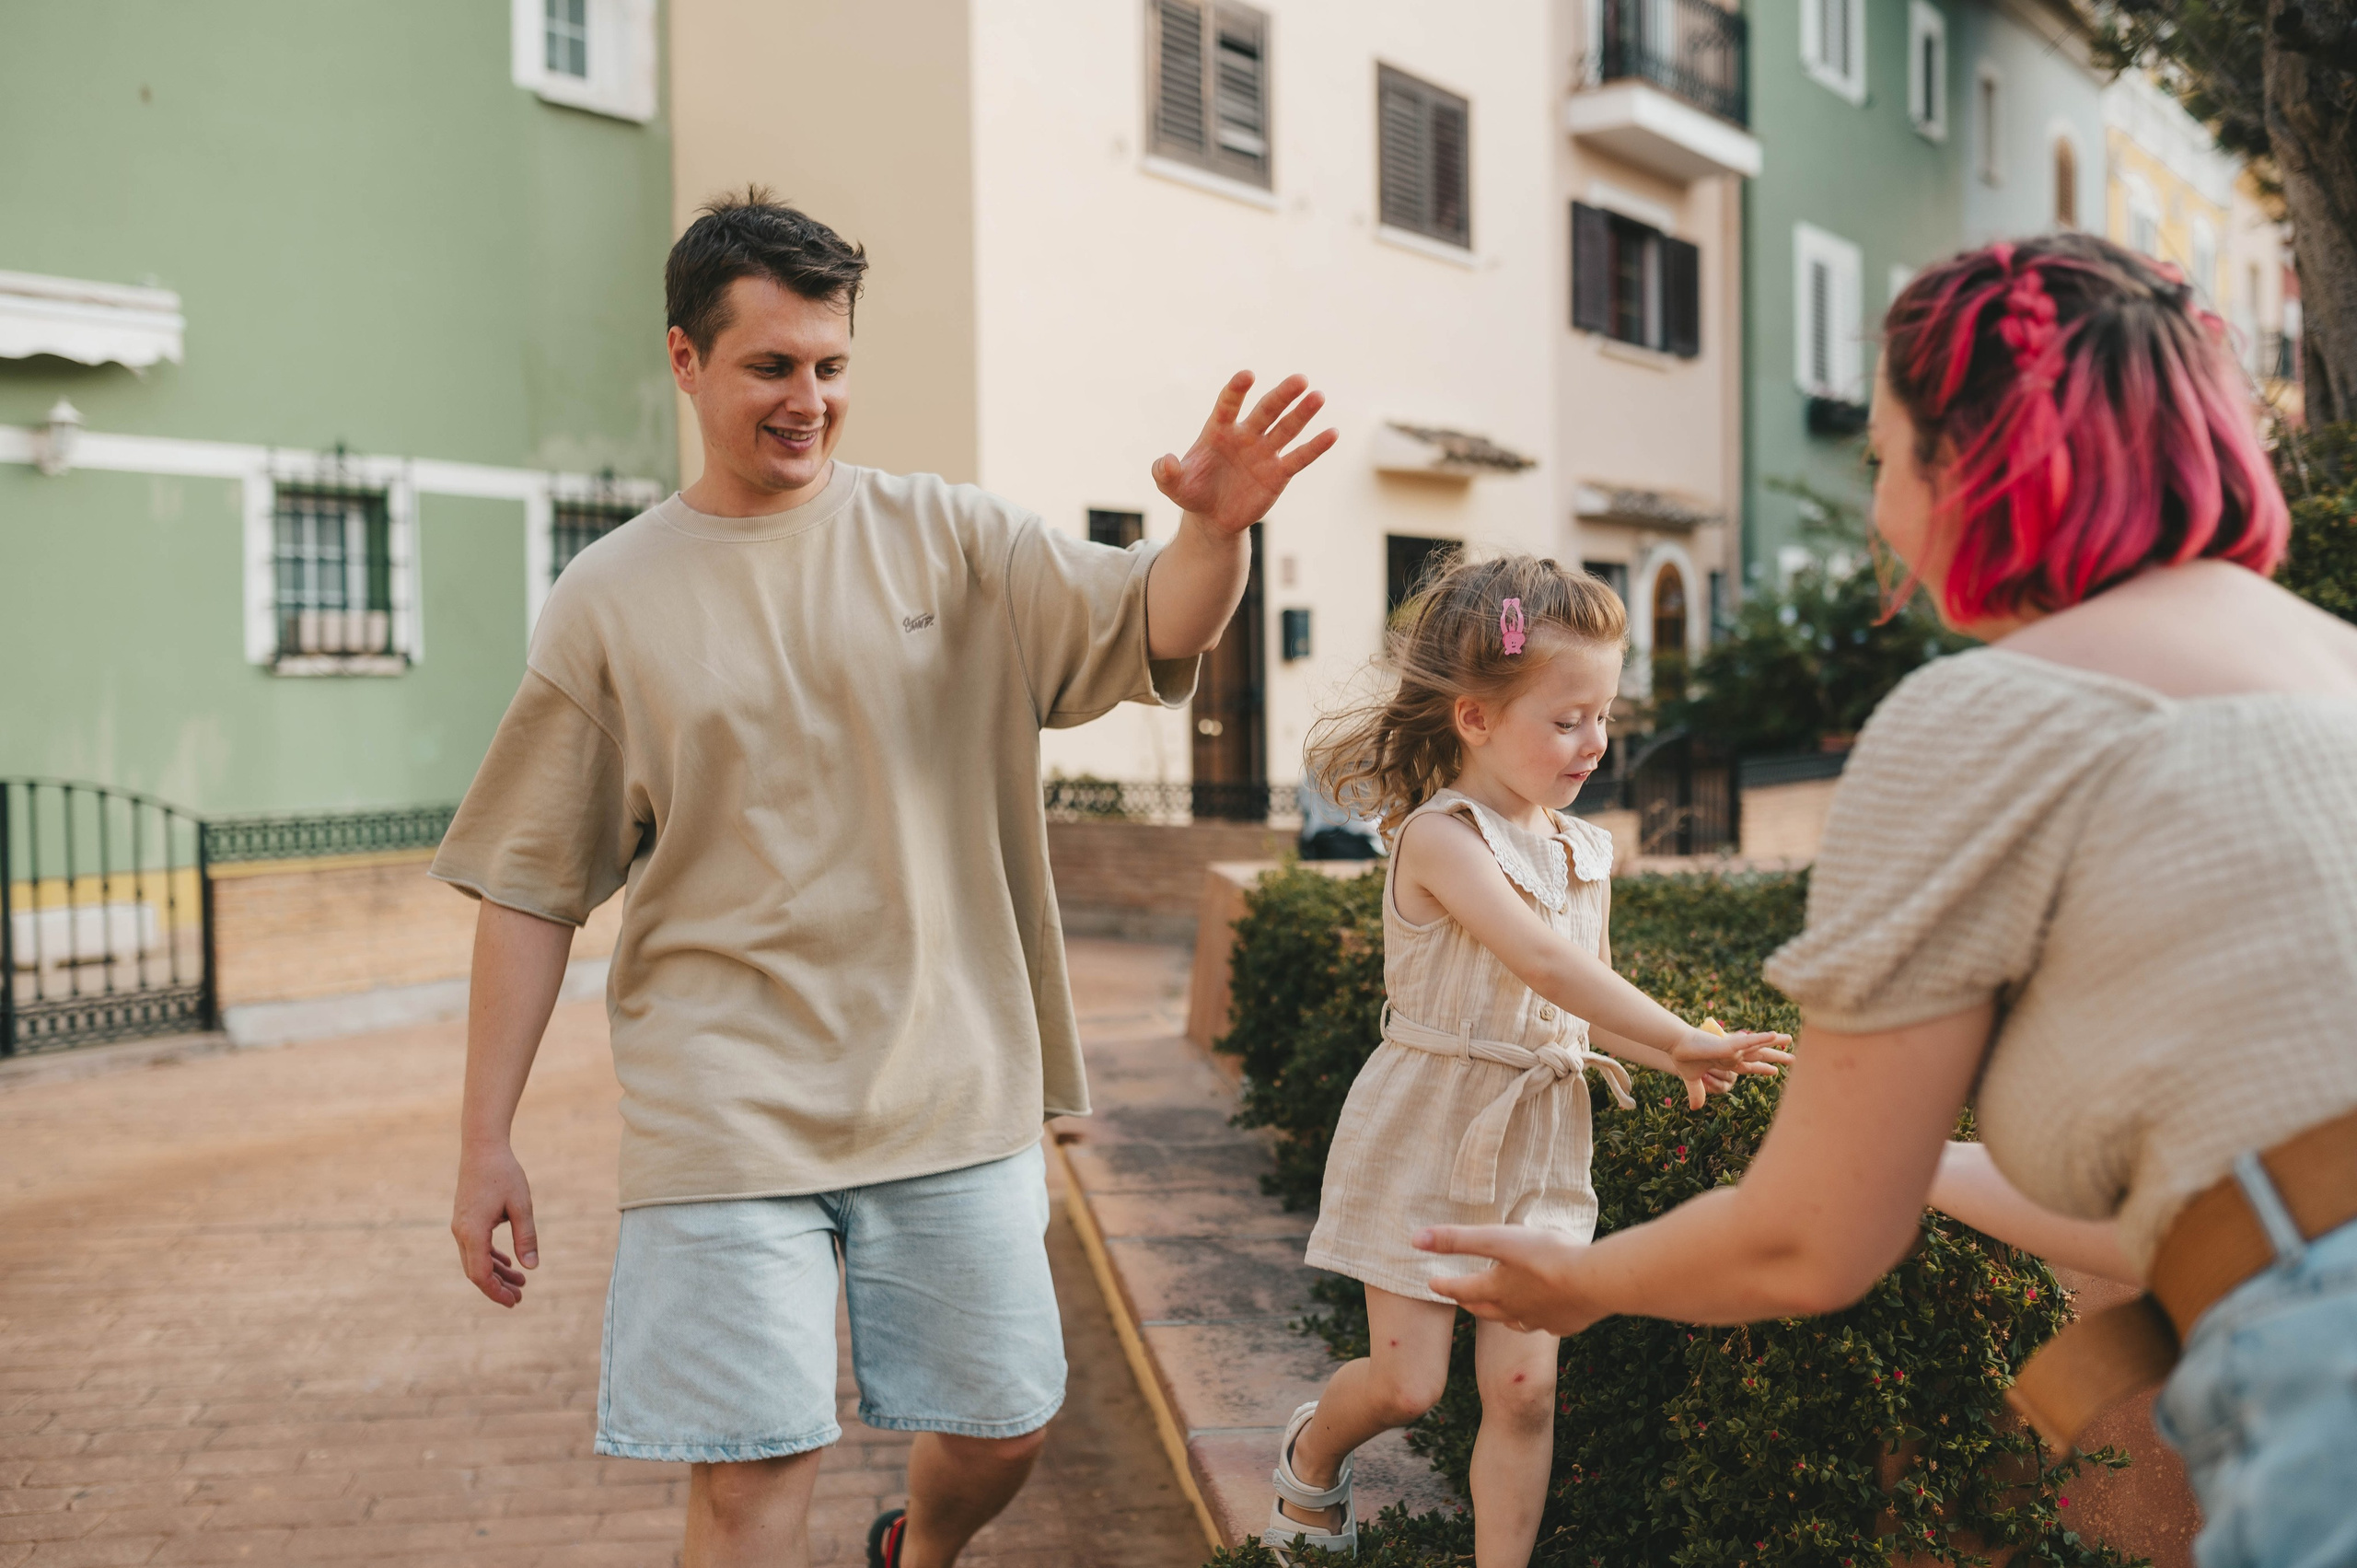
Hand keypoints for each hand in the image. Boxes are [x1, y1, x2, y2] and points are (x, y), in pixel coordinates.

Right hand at [453, 1140, 537, 1307]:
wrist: (483, 1148)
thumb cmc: (504, 1174)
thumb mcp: (521, 1206)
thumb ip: (526, 1237)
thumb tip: (532, 1267)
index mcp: (473, 1232)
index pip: (480, 1274)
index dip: (496, 1291)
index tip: (513, 1301)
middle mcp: (461, 1232)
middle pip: (476, 1271)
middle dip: (497, 1287)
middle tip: (519, 1298)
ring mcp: (461, 1226)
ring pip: (476, 1260)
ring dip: (496, 1273)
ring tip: (520, 1282)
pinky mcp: (465, 1219)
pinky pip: (476, 1247)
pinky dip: (491, 1258)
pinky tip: (508, 1263)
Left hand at [1151, 371, 1336, 536]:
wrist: (1212, 518)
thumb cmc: (1192, 493)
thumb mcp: (1172, 486)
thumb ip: (1165, 472)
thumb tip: (1165, 461)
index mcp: (1218, 430)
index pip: (1228, 404)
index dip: (1237, 391)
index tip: (1246, 376)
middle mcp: (1245, 435)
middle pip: (1266, 410)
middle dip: (1282, 395)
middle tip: (1299, 379)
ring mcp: (1264, 452)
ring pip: (1286, 428)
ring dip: (1302, 413)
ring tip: (1318, 396)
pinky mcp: (1279, 473)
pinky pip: (1299, 457)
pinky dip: (1316, 446)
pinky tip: (1332, 433)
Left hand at [1415, 1225, 1602, 1335]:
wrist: (1595, 1282)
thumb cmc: (1546, 1256)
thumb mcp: (1497, 1239)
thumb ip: (1457, 1239)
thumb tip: (1415, 1239)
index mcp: (1496, 1289)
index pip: (1460, 1290)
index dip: (1444, 1286)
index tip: (1431, 1284)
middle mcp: (1514, 1310)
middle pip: (1484, 1309)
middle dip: (1469, 1303)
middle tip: (1460, 1298)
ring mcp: (1540, 1320)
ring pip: (1513, 1321)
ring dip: (1500, 1315)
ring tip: (1498, 1309)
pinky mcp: (1565, 1324)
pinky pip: (1544, 1325)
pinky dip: (1536, 1319)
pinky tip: (1542, 1314)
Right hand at [1669, 1022, 1792, 1109]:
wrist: (1675, 1047)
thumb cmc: (1683, 1058)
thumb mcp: (1692, 1079)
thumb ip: (1697, 1092)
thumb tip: (1694, 1108)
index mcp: (1727, 1061)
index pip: (1749, 1065)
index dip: (1762, 1068)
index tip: (1775, 1071)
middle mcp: (1733, 1053)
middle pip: (1759, 1054)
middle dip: (1776, 1056)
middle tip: (1793, 1059)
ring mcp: (1732, 1048)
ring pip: (1758, 1045)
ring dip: (1775, 1043)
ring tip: (1790, 1039)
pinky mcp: (1728, 1044)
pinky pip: (1748, 1041)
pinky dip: (1761, 1039)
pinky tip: (1774, 1035)